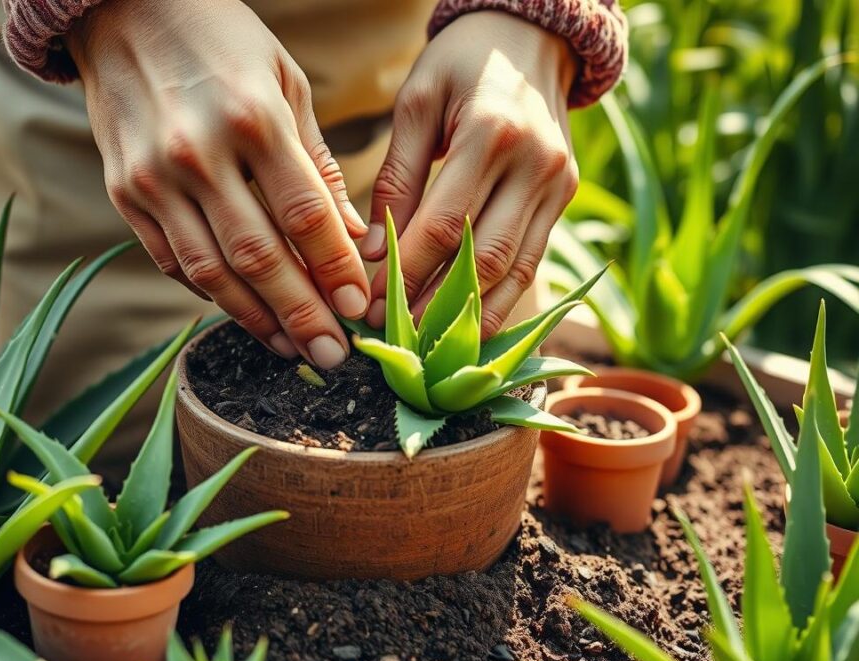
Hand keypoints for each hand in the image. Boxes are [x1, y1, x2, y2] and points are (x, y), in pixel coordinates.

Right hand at [67, 0, 369, 368]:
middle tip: (333, 353)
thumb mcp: (285, 84)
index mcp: (251, 118)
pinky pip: (172, 259)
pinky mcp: (123, 194)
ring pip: (211, 270)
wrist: (121, 10)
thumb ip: (316, 165)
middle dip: (302, 313)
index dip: (334, 268)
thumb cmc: (221, 41)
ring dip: (256, 318)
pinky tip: (244, 312)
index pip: (302, 215)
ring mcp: (152, 178)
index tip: (360, 307)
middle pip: (258, 256)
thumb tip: (350, 237)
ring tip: (293, 349)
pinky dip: (210, 293)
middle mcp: (197, 154)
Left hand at [361, 11, 578, 337]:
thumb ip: (396, 176)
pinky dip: (504, 298)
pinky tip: (474, 325)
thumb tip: (373, 252)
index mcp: (491, 132)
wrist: (530, 38)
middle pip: (484, 257)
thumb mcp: (417, 102)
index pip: (444, 225)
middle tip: (398, 337)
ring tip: (432, 345)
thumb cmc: (460, 65)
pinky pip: (533, 259)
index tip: (371, 307)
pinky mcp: (565, 196)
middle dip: (436, 305)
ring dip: (474, 316)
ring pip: (516, 269)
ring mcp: (557, 183)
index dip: (407, 273)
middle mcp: (535, 163)